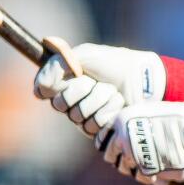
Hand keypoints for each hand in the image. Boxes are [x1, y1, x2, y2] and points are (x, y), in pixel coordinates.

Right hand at [34, 42, 166, 137]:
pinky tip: (118, 103)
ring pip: (78, 116)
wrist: (143, 79)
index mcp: (63, 81)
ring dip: (99, 98)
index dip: (54, 85)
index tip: (71, 74)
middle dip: (81, 89)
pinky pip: (93, 126)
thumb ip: (57, 65)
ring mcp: (84, 117)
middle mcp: (70, 101)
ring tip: (112, 91)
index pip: (43, 90)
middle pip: (60, 104)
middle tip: (95, 81)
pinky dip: (108, 110)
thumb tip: (40, 89)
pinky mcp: (99, 129)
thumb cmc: (115, 64)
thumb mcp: (85, 55)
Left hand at [100, 101, 183, 184]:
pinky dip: (154, 178)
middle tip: (138, 158)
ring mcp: (135, 156)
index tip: (120, 149)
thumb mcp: (151, 111)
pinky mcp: (149, 171)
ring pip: (128, 171)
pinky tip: (163, 173)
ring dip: (139, 170)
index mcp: (121, 121)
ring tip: (154, 165)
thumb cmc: (179, 118)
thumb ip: (133, 123)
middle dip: (124, 160)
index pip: (103, 142)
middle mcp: (123, 139)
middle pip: (112, 159)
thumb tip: (123, 134)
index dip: (112, 146)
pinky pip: (145, 179)